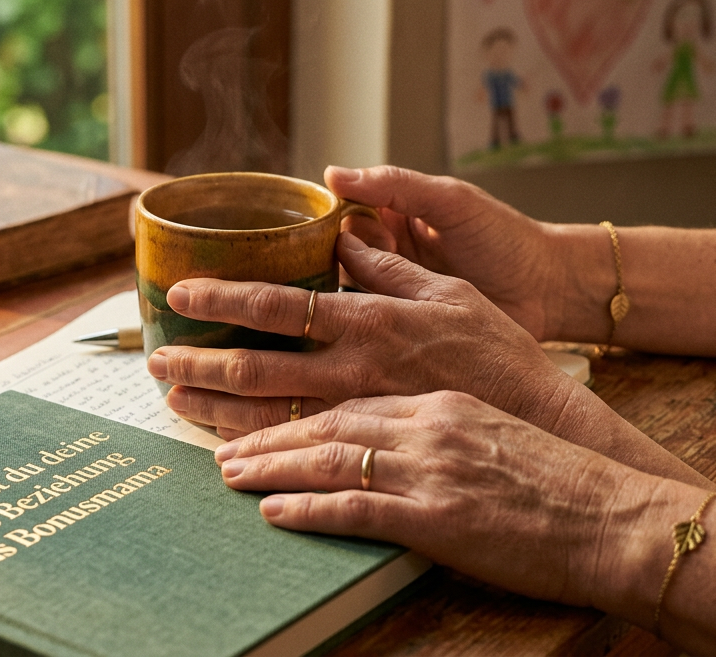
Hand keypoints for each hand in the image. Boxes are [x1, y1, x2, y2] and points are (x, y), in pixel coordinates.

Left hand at [148, 233, 582, 439]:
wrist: (557, 434)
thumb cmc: (507, 358)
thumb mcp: (454, 296)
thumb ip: (394, 269)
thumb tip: (347, 237)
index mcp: (380, 322)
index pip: (287, 305)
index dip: (229, 300)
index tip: (182, 296)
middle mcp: (370, 371)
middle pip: (268, 369)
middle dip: (205, 365)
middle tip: (158, 365)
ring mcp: (379, 427)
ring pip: (283, 424)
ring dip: (227, 422)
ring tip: (184, 417)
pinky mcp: (398, 480)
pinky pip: (326, 478)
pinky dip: (283, 476)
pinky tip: (252, 479)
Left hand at [214, 391, 671, 608]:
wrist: (616, 514)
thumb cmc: (562, 466)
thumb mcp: (500, 415)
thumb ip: (440, 392)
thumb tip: (397, 389)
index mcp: (437, 396)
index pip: (346, 393)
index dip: (289, 393)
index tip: (245, 392)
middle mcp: (426, 423)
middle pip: (323, 415)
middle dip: (254, 412)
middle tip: (201, 409)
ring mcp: (431, 471)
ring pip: (330, 457)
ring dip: (270, 462)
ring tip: (227, 468)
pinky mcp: (439, 519)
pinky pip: (358, 510)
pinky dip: (311, 509)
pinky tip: (275, 512)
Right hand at [324, 166, 560, 339]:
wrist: (546, 290)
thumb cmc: (505, 238)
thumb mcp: (450, 201)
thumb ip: (395, 185)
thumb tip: (333, 174)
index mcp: (397, 210)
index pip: (344, 208)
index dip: (336, 218)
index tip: (343, 230)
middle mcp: (389, 248)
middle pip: (337, 249)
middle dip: (343, 254)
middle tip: (373, 258)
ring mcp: (395, 286)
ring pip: (346, 284)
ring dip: (347, 286)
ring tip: (362, 290)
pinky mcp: (404, 322)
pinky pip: (369, 318)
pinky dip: (360, 318)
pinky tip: (360, 321)